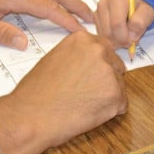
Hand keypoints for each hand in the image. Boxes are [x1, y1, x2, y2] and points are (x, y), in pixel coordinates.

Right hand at [0, 30, 126, 153]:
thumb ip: (76, 55)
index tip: (88, 75)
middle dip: (106, 78)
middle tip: (85, 92)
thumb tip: (89, 61)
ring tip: (83, 103)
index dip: (96, 65)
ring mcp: (109, 72)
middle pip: (115, 65)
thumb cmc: (37, 91)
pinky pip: (121, 104)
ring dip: (107, 95)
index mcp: (83, 39)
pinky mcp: (116, 95)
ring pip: (119, 85)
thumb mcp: (55, 58)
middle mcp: (99, 51)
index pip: (104, 48)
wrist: (32, 115)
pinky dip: (109, 111)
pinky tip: (88, 112)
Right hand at [94, 0, 153, 49]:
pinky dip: (111, 39)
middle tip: (129, 40)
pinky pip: (101, 36)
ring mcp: (98, 12)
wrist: (134, 5)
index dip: (125, 37)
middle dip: (120, 41)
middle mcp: (104, 4)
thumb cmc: (140, 8)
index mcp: (117, 0)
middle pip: (108, 32)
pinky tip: (118, 33)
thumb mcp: (147, 12)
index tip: (132, 41)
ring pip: (103, 36)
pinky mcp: (95, 19)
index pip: (117, 24)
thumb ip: (140, 22)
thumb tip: (131, 35)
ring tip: (125, 34)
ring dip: (115, 41)